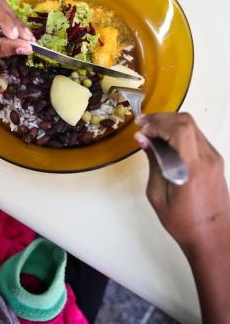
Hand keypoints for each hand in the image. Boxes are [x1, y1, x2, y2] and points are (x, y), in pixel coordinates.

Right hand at [135, 113, 228, 250]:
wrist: (214, 237)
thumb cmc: (183, 222)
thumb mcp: (158, 194)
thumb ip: (153, 162)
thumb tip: (143, 139)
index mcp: (193, 169)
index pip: (179, 130)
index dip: (157, 123)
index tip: (141, 130)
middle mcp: (208, 159)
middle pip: (187, 122)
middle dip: (161, 118)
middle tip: (142, 124)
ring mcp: (215, 158)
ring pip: (192, 126)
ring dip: (169, 123)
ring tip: (150, 131)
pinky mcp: (215, 160)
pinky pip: (196, 137)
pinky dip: (178, 132)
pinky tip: (164, 141)